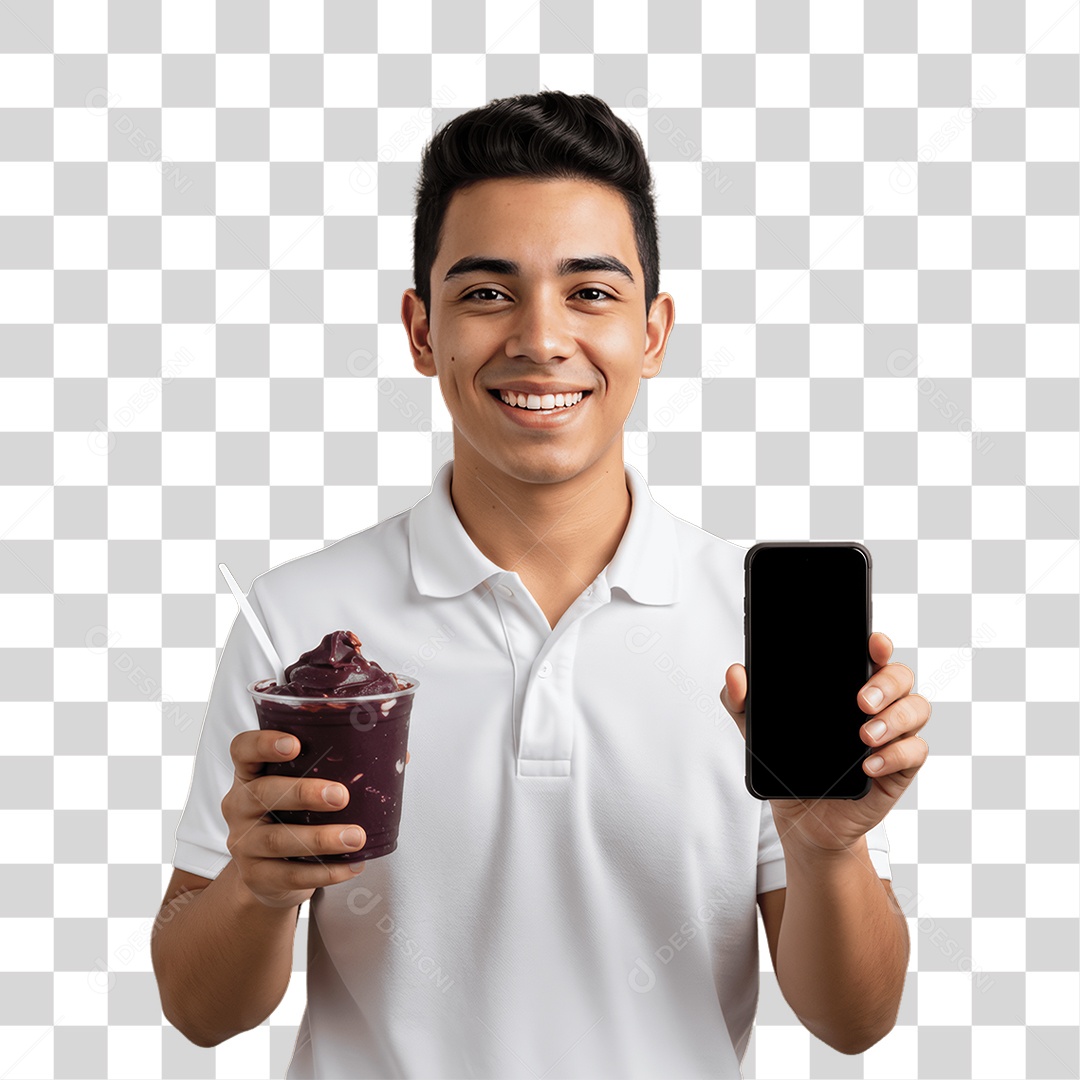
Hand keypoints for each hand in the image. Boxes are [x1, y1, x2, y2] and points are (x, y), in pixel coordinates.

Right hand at [222, 729, 411, 908]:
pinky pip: (290, 874)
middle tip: (341, 795)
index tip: (295, 744)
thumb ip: (343, 766)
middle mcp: (239, 804)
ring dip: (321, 838)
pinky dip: (325, 872)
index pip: (243, 749)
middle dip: (303, 792)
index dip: (263, 743)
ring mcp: (244, 842)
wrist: (271, 874)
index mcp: (252, 773)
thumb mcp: (307, 787)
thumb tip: (401, 754)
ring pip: (278, 839)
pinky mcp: (256, 876)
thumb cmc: (295, 816)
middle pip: (262, 793)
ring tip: (356, 837)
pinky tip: (352, 865)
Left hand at [719, 632, 929, 855]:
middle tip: (860, 701)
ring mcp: (892, 734)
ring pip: (917, 708)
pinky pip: (916, 751)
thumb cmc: (788, 764)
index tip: (873, 642)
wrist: (802, 818)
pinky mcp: (899, 766)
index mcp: (846, 684)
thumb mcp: (757, 730)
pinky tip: (869, 764)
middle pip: (900, 675)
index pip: (871, 653)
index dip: (878, 643)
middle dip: (886, 683)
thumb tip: (735, 673)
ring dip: (894, 719)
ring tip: (864, 736)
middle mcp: (876, 704)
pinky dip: (895, 755)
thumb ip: (741, 700)